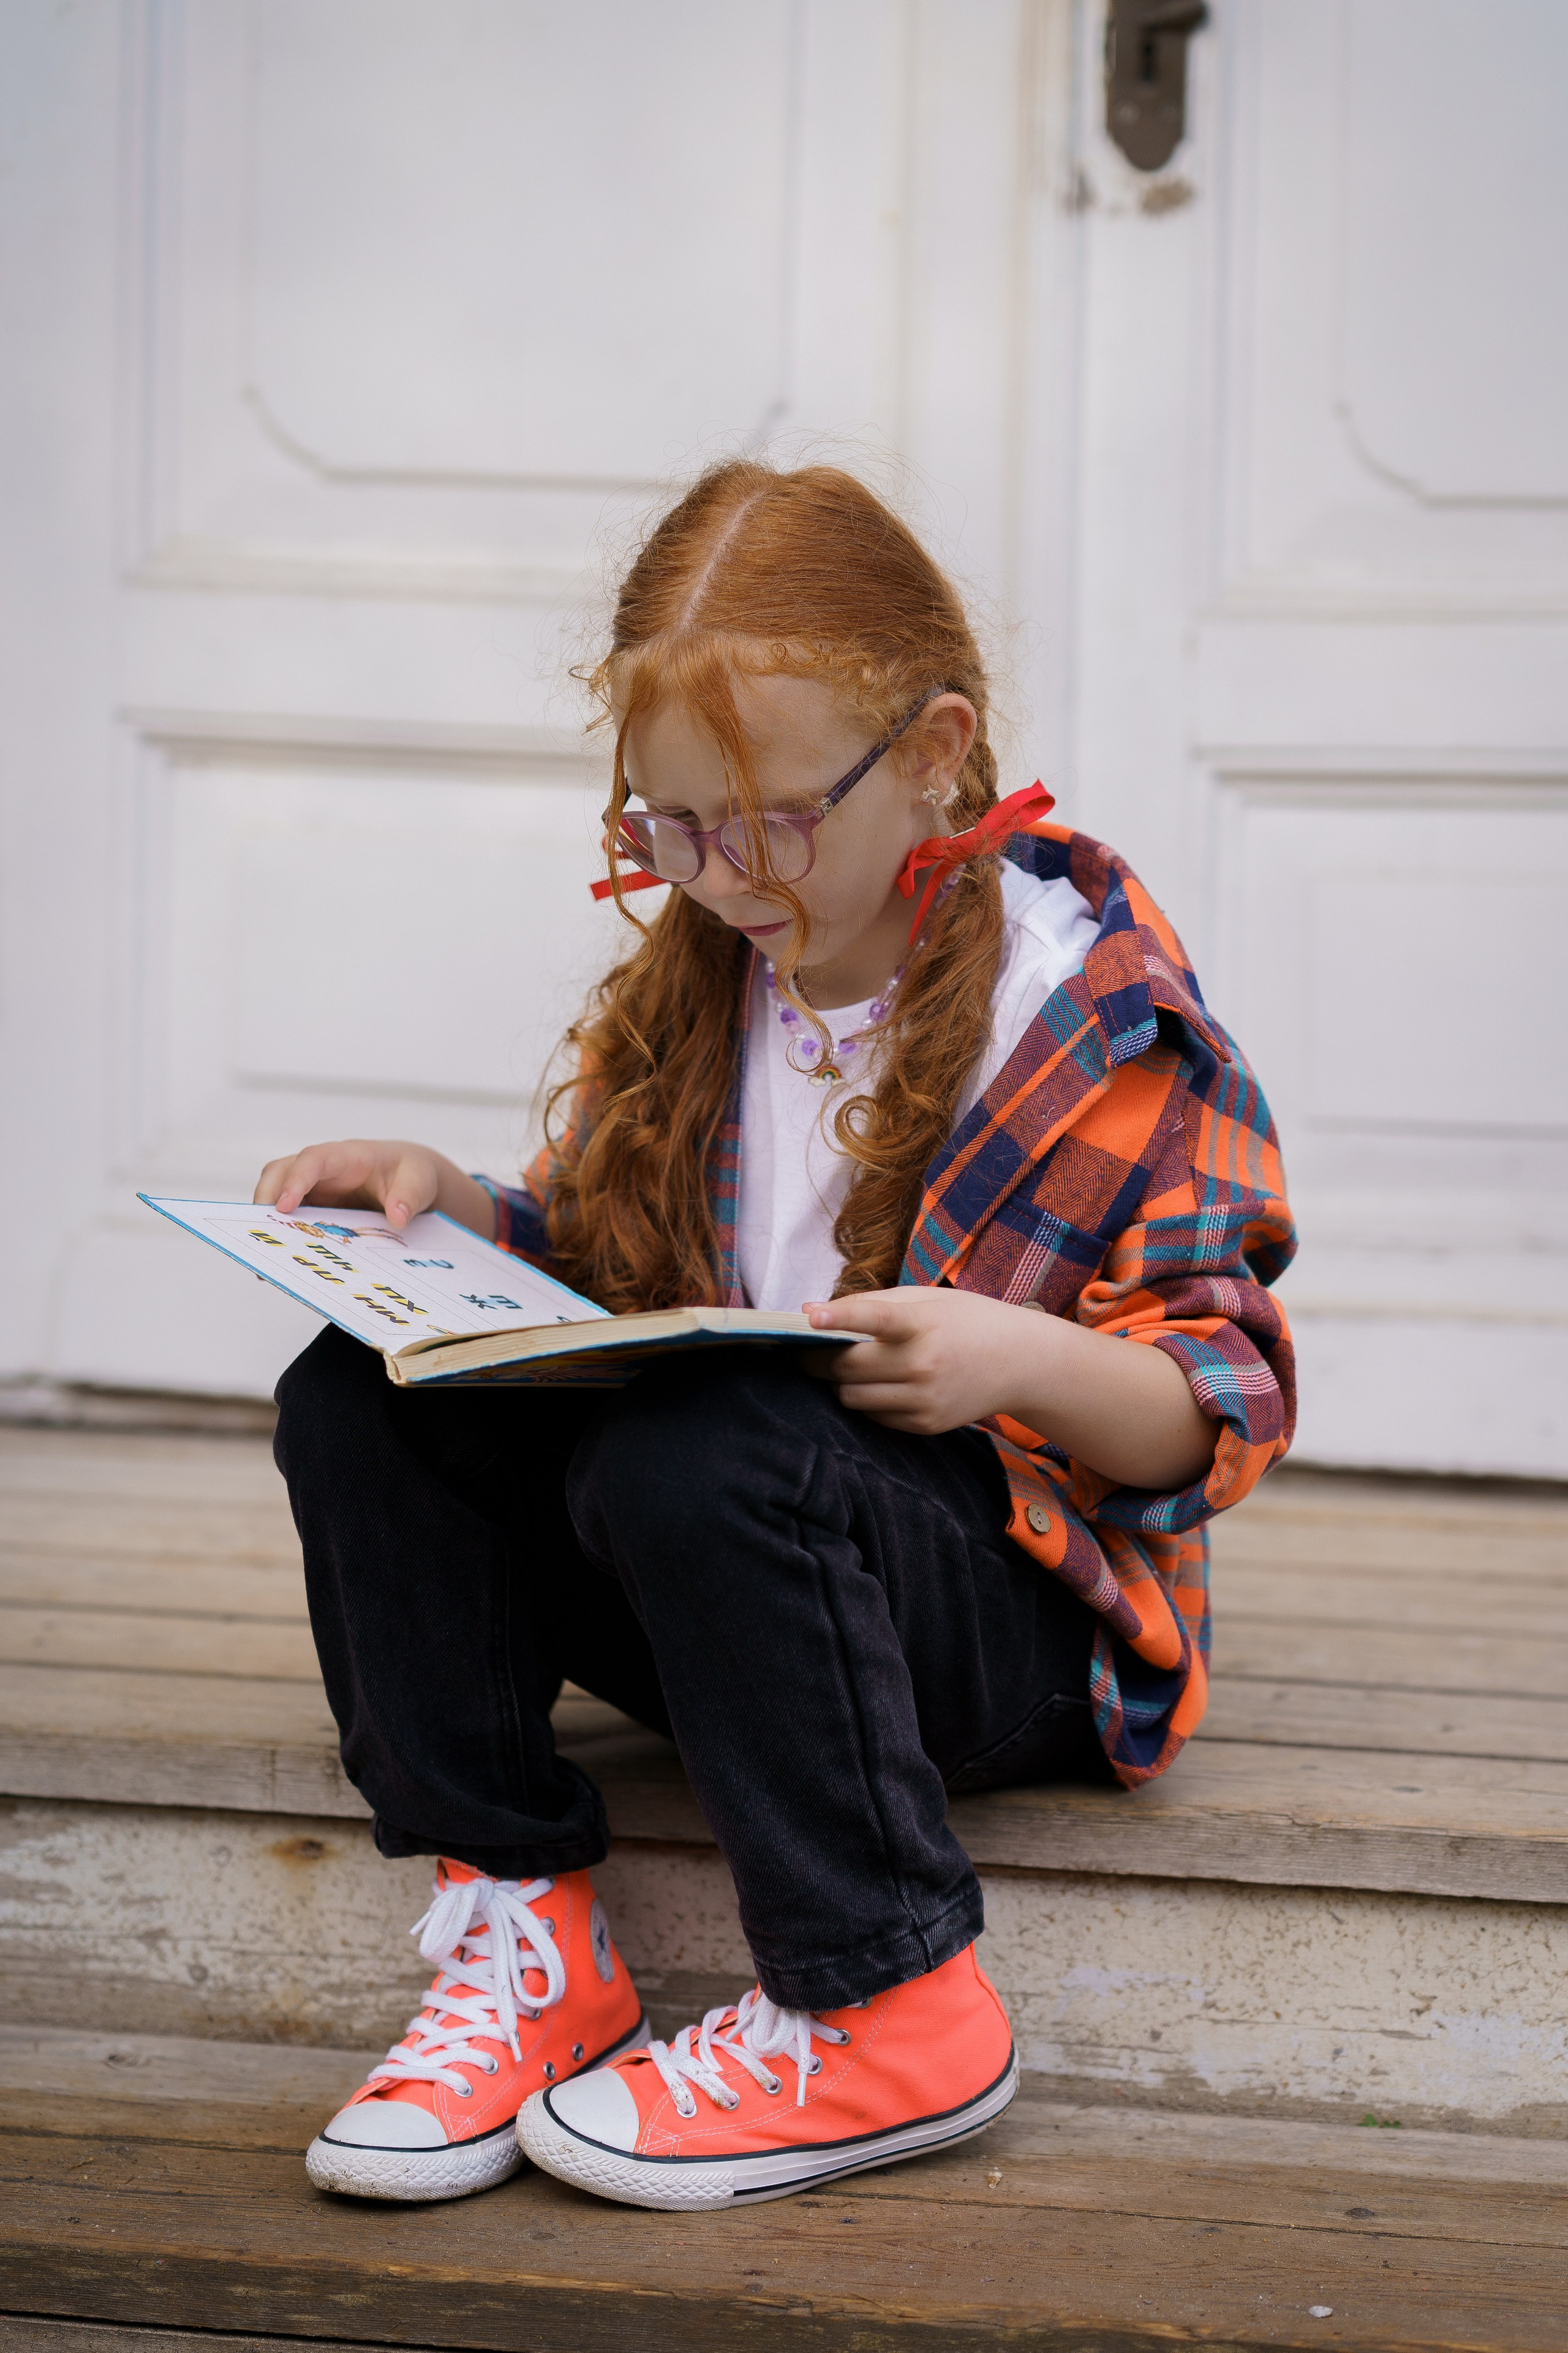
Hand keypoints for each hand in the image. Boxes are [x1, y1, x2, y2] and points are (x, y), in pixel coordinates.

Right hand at [252, 1139, 496, 1239]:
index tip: (284, 1206)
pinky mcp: (312, 1209)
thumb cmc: (411, 1173)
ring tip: (266, 1256)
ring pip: (275, 1196)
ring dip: (266, 1222)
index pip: (312, 1160)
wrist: (411, 1181)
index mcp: (346, 1156)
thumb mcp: (420, 1180)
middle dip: (266, 1199)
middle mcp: (321, 1170)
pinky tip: (279, 1264)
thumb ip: (410, 1195)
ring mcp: (313, 1189)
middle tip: (262, 1232)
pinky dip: (280, 1237)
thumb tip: (398, 1217)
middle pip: (279, 1173)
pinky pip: (288, 1219)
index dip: (295, 1180)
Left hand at [802, 1288, 1038, 1435]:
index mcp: (923, 1323)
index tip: (809, 1318)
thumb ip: (867, 1303)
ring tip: (846, 1367)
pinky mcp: (925, 1424)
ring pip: (851, 1397)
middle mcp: (923, 1364)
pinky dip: (865, 1400)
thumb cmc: (965, 1321)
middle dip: (817, 1359)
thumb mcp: (924, 1299)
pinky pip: (873, 1416)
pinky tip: (880, 1384)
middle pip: (846, 1367)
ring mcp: (924, 1399)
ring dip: (839, 1382)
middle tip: (806, 1349)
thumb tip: (808, 1311)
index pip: (876, 1319)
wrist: (1020, 1362)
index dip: (840, 1318)